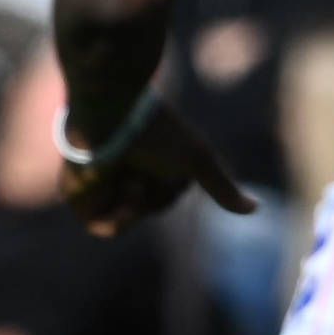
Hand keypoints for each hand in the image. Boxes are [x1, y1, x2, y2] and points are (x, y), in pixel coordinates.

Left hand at [60, 90, 256, 236]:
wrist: (111, 110)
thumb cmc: (155, 130)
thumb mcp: (197, 161)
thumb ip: (221, 187)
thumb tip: (257, 209)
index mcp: (149, 165)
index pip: (163, 201)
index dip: (167, 190)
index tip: (161, 162)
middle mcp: (123, 174)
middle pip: (145, 212)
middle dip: (149, 199)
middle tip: (140, 170)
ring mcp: (98, 183)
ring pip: (120, 224)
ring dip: (129, 204)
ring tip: (122, 174)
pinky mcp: (76, 192)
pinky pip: (96, 224)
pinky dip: (107, 207)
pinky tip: (106, 181)